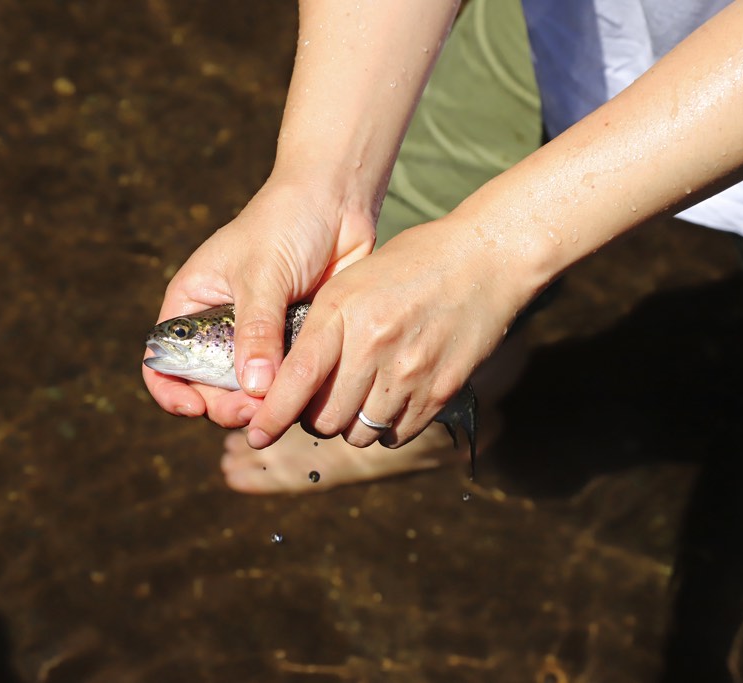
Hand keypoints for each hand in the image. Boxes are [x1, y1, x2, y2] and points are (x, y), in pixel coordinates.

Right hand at [142, 177, 375, 426]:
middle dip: (224, 407)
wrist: (337, 202)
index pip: (164, 362)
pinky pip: (287, 381)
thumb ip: (256, 331)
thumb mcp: (263, 274)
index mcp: (193, 305)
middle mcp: (220, 328)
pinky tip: (303, 396)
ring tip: (277, 406)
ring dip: (259, 407)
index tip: (194, 409)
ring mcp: (259, 339)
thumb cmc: (285, 223)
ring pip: (249, 392)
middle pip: (208, 388)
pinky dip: (291, 394)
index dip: (171, 392)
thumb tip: (252, 388)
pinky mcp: (294, 344)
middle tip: (251, 412)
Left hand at [244, 216, 529, 447]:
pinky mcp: (441, 390)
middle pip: (324, 418)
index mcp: (343, 311)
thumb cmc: (413, 263)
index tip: (256, 434)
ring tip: (356, 399)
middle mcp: (374, 344)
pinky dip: (385, 429)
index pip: (296, 378)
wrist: (486, 259)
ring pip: (359, 433)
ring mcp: (410, 370)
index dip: (270, 415)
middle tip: (318, 403)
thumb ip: (321, 326)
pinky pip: (397, 434)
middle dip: (313, 419)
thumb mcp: (354, 281)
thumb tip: (288, 376)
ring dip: (349, 426)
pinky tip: (387, 402)